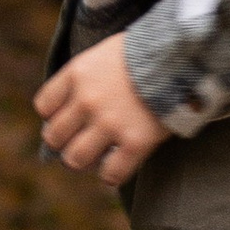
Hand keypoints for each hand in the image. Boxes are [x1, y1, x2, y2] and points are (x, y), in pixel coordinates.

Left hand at [33, 35, 167, 185]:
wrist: (185, 55)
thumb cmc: (147, 54)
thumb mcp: (106, 53)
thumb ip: (87, 77)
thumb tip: (73, 107)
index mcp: (77, 74)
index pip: (44, 106)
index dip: (54, 116)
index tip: (69, 118)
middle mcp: (87, 99)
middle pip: (54, 136)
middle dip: (64, 143)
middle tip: (78, 143)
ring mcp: (110, 122)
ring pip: (75, 159)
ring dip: (83, 161)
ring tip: (96, 157)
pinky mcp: (135, 142)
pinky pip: (111, 174)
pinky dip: (111, 175)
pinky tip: (118, 166)